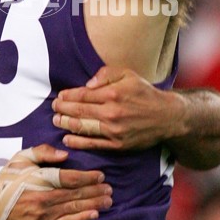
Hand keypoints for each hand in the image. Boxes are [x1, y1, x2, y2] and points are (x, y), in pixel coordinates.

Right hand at [2, 143, 111, 219]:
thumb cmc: (7, 180)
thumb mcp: (21, 159)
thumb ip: (42, 153)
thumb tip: (64, 155)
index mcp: (39, 180)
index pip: (68, 179)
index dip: (86, 177)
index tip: (100, 175)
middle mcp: (43, 198)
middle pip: (74, 194)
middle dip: (95, 191)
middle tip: (110, 188)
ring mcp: (43, 215)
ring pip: (73, 208)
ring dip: (93, 203)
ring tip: (108, 200)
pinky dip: (81, 219)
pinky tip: (94, 215)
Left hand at [51, 67, 185, 151]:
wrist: (166, 117)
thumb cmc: (145, 93)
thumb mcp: (128, 75)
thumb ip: (106, 74)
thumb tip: (87, 84)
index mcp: (113, 93)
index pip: (82, 95)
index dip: (67, 96)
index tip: (59, 96)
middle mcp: (112, 113)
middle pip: (78, 111)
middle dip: (62, 109)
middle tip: (54, 108)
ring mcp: (114, 130)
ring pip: (82, 128)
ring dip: (65, 124)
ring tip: (56, 120)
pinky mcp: (117, 145)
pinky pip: (93, 144)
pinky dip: (78, 142)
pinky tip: (67, 138)